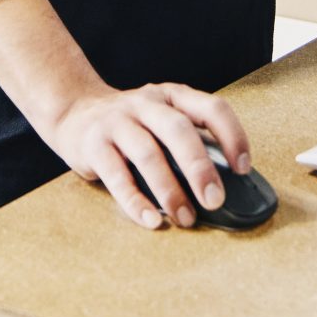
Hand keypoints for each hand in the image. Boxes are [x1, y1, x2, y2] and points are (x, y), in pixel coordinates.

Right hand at [45, 81, 252, 230]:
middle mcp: (146, 104)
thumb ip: (188, 141)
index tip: (243, 168)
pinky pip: (117, 176)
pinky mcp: (93, 145)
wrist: (73, 111)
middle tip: (215, 200)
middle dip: (200, 167)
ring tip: (185, 217)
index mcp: (172, 96)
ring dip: (170, 190)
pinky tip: (150, 220)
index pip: (211, 107)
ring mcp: (117, 122)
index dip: (232, 136)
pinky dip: (135, 201)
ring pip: (147, 153)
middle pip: (178, 130)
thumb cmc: (131, 124)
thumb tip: (223, 185)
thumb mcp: (161, 119)